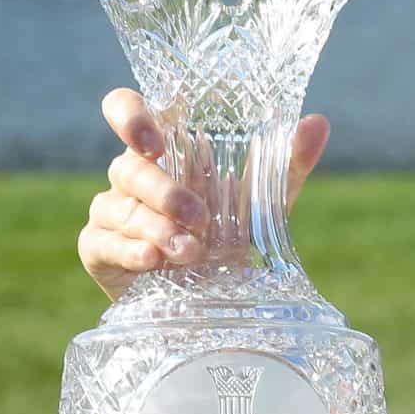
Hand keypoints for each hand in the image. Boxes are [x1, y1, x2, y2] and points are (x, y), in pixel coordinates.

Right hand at [79, 89, 332, 300]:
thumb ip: (286, 165)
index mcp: (161, 153)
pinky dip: (132, 251)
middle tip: (199, 218)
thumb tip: (317, 123)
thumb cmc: (227, 240)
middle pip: (129, 167)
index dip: (130, 116)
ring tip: (191, 252)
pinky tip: (154, 259)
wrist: (208, 303)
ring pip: (121, 208)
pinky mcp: (97, 248)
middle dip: (165, 193)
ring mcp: (110, 211)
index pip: (125, 110)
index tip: (155, 141)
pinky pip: (104, 242)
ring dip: (158, 229)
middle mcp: (130, 176)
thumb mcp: (262, 205)